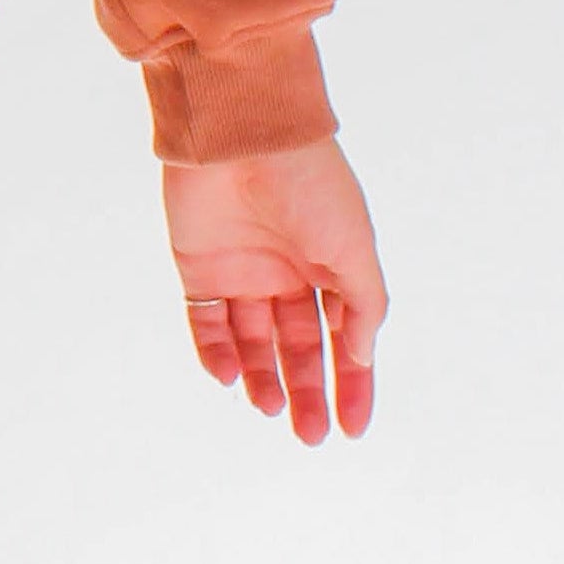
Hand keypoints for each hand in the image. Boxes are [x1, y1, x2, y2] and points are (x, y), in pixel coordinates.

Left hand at [164, 139, 385, 442]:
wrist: (242, 129)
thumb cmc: (308, 180)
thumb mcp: (354, 246)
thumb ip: (363, 305)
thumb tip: (361, 356)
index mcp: (330, 262)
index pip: (345, 335)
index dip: (352, 381)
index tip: (353, 426)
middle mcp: (287, 269)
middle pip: (298, 345)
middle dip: (306, 391)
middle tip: (310, 434)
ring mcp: (242, 268)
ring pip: (252, 340)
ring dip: (262, 378)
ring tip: (270, 408)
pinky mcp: (200, 265)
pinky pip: (208, 322)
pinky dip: (217, 353)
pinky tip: (231, 377)